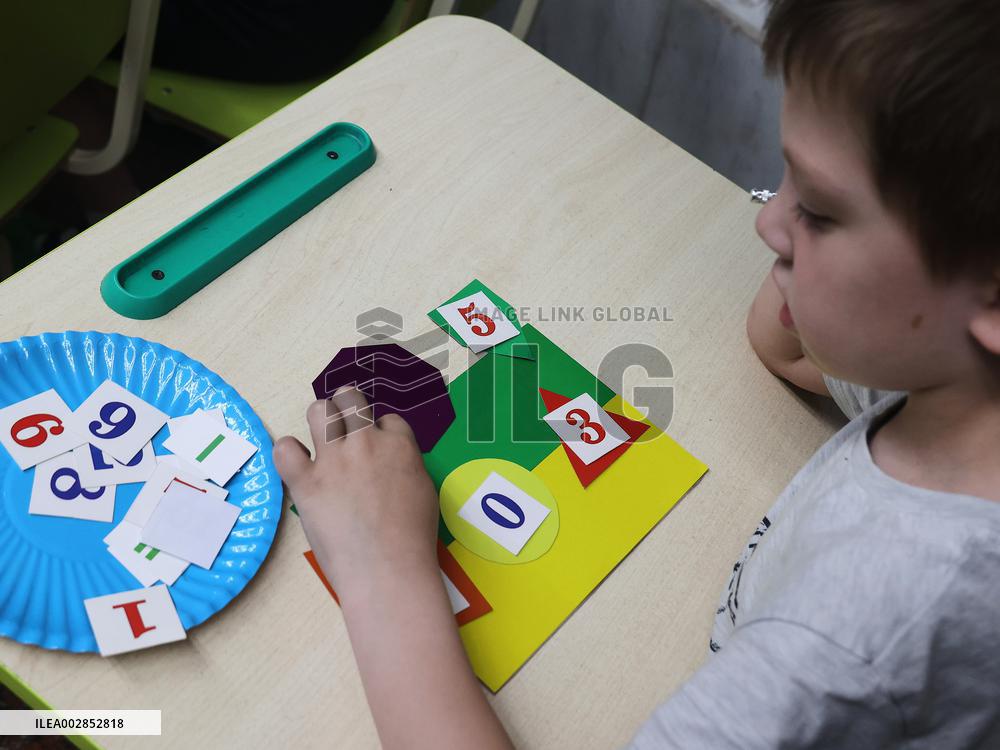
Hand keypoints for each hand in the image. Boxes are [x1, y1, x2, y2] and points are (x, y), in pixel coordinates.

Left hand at [273, 387, 439, 597]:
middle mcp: (365, 443)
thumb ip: (406, 465)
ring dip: (320, 420)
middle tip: (346, 430)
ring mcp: (333, 461)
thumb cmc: (413, 539)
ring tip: (322, 439)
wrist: (387, 569)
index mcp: (399, 445)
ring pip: (319, 411)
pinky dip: (289, 453)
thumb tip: (392, 461)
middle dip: (348, 409)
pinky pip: (285, 450)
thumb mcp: (424, 491)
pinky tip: (297, 465)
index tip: (379, 450)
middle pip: (351, 400)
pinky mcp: (306, 482)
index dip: (382, 432)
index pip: (388, 419)